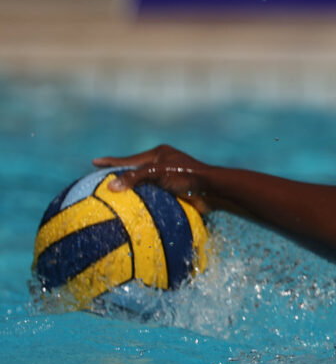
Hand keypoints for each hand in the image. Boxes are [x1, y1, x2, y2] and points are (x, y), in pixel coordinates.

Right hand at [93, 145, 212, 212]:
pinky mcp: (174, 192)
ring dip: (131, 190)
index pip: (129, 159)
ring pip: (144, 185)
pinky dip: (143, 201)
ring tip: (114, 195)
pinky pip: (153, 196)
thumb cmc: (186, 176)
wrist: (212, 190)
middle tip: (101, 179)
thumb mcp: (158, 173)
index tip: (94, 162)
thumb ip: (135, 178)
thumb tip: (111, 186)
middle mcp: (163, 164)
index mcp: (159, 154)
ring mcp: (169, 179)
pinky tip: (134, 208)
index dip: (111, 162)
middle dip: (120, 175)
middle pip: (136, 171)